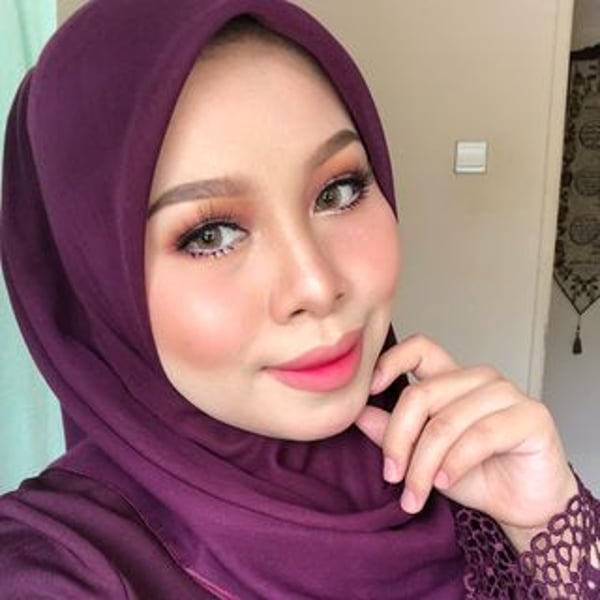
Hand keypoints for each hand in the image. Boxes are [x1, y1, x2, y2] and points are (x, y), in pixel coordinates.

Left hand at [355, 335, 577, 541]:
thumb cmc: (475, 475)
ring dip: (424, 463)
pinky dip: (455, 463)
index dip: (392, 361)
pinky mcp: (530, 415)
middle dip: (398, 439)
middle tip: (392, 474)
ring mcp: (506, 393)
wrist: (523, 506)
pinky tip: (445, 482)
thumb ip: (392, 431)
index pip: (420, 348)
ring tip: (415, 492)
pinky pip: (479, 435)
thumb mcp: (423, 455)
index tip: (370, 389)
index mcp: (451, 379)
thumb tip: (357, 413)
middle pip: (421, 394)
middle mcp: (478, 379)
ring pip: (446, 421)